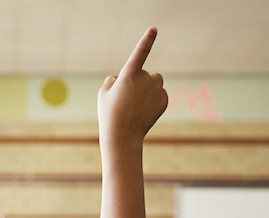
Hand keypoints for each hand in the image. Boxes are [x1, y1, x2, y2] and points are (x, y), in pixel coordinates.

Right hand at [97, 27, 167, 146]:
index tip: (154, 29)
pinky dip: (154, 100)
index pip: (140, 52)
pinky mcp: (164, 99)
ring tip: (137, 106)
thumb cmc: (110, 113)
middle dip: (139, 82)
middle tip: (127, 100)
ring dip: (149, 88)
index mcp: (129, 74)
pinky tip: (144, 111)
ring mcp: (157, 89)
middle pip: (145, 73)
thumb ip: (112, 81)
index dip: (147, 40)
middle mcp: (146, 79)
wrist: (123, 136)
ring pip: (155, 82)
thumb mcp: (104, 94)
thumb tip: (120, 78)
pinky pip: (160, 94)